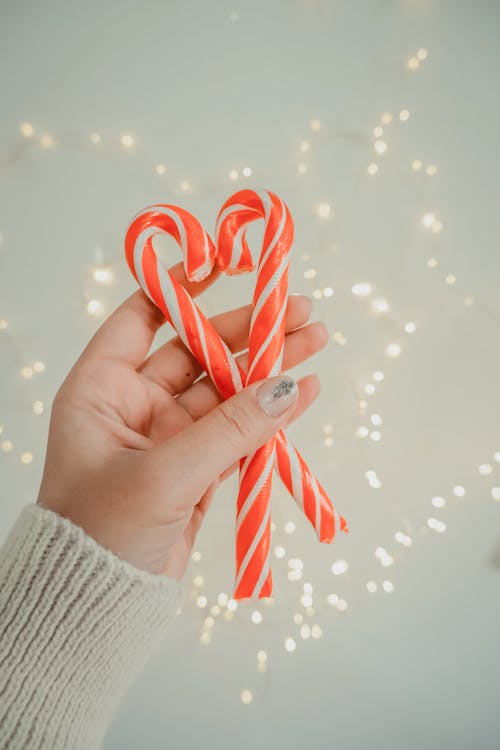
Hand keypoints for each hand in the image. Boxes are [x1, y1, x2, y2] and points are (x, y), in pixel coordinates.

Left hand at [37, 263, 327, 579]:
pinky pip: (237, 430)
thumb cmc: (103, 533)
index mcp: (102, 390)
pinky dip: (269, 415)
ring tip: (316, 342)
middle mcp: (133, 406)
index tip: (223, 263)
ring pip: (225, 391)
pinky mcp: (195, 468)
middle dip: (248, 333)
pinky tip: (303, 392)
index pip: (140, 318)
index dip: (180, 289)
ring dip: (268, 370)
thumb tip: (291, 384)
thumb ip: (232, 429)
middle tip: (299, 313)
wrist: (100, 604)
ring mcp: (168, 437)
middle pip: (198, 352)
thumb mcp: (166, 474)